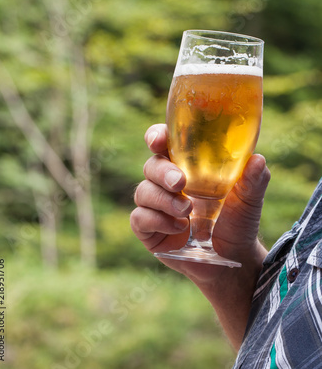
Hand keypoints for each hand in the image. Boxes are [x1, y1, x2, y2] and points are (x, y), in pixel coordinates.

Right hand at [131, 123, 269, 281]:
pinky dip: (157, 221)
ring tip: (187, 212)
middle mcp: (167, 183)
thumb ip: (254, 179)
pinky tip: (179, 228)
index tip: (158, 140)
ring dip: (163, 200)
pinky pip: (139, 218)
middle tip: (180, 182)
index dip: (156, 136)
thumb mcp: (249, 199)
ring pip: (143, 191)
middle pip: (151, 166)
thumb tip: (258, 160)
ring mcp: (156, 206)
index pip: (164, 144)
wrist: (233, 259)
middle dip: (162, 172)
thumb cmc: (238, 221)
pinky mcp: (149, 230)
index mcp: (187, 166)